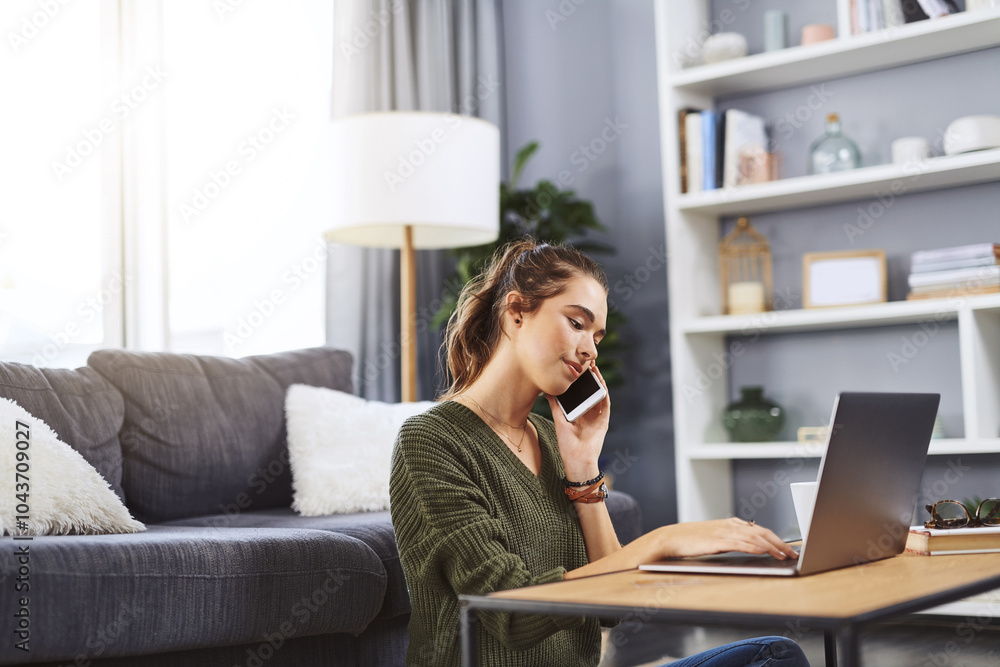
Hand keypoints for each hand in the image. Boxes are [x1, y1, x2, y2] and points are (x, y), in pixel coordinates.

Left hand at [544, 361, 610, 481]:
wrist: (576, 460)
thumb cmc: (567, 444)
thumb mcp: (559, 421)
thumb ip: (556, 406)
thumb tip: (548, 391)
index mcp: (579, 412)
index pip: (580, 393)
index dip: (579, 380)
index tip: (576, 367)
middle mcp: (589, 413)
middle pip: (591, 391)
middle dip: (590, 377)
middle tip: (587, 363)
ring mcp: (598, 416)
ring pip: (600, 395)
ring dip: (599, 382)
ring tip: (594, 369)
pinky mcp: (604, 421)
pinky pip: (606, 405)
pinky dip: (604, 394)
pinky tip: (601, 384)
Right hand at [656, 517, 798, 560]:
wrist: (671, 538)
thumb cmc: (692, 540)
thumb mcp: (716, 537)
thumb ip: (732, 540)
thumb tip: (751, 548)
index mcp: (731, 523)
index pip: (759, 529)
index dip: (776, 538)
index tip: (788, 548)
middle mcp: (730, 525)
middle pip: (761, 531)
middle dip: (779, 542)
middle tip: (792, 553)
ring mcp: (724, 532)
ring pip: (754, 536)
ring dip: (771, 546)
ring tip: (783, 555)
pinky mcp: (717, 541)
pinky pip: (740, 543)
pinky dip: (754, 546)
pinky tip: (763, 551)